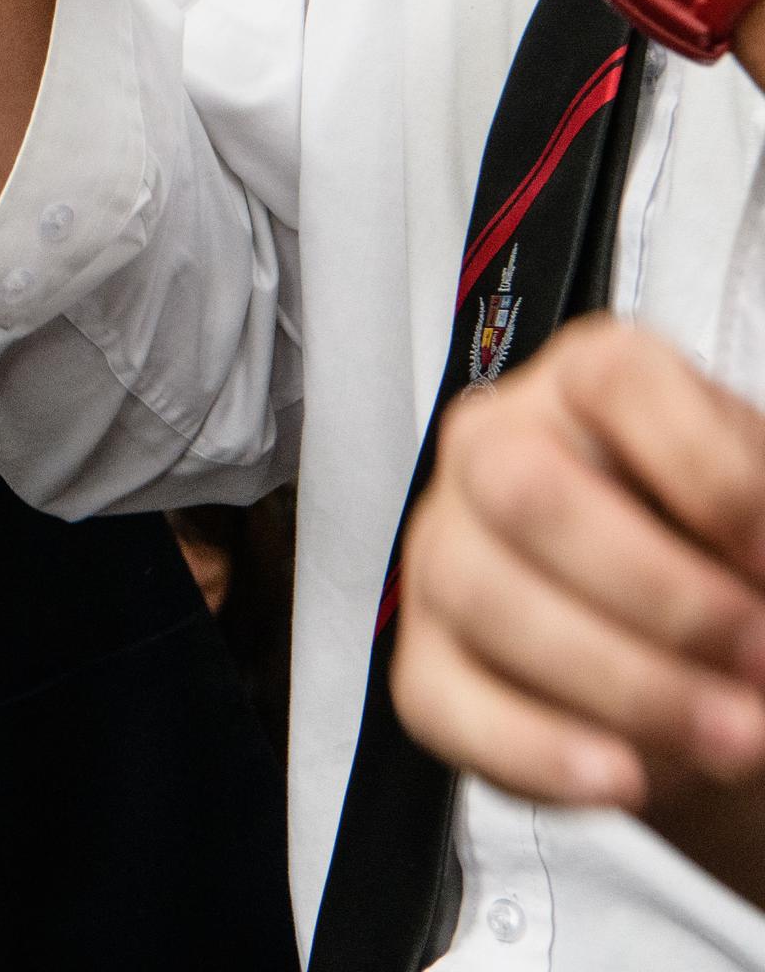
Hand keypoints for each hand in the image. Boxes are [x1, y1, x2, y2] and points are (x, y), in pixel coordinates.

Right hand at [391, 316, 764, 903]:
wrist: (712, 658)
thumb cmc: (731, 560)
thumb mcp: (763, 524)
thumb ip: (761, 523)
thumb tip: (759, 580)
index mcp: (588, 384)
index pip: (616, 382)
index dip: (710, 473)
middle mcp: (496, 448)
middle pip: (527, 492)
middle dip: (661, 595)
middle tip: (760, 658)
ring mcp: (444, 549)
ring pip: (485, 598)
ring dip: (627, 686)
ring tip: (734, 740)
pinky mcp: (425, 656)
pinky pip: (445, 702)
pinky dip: (537, 750)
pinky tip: (620, 775)